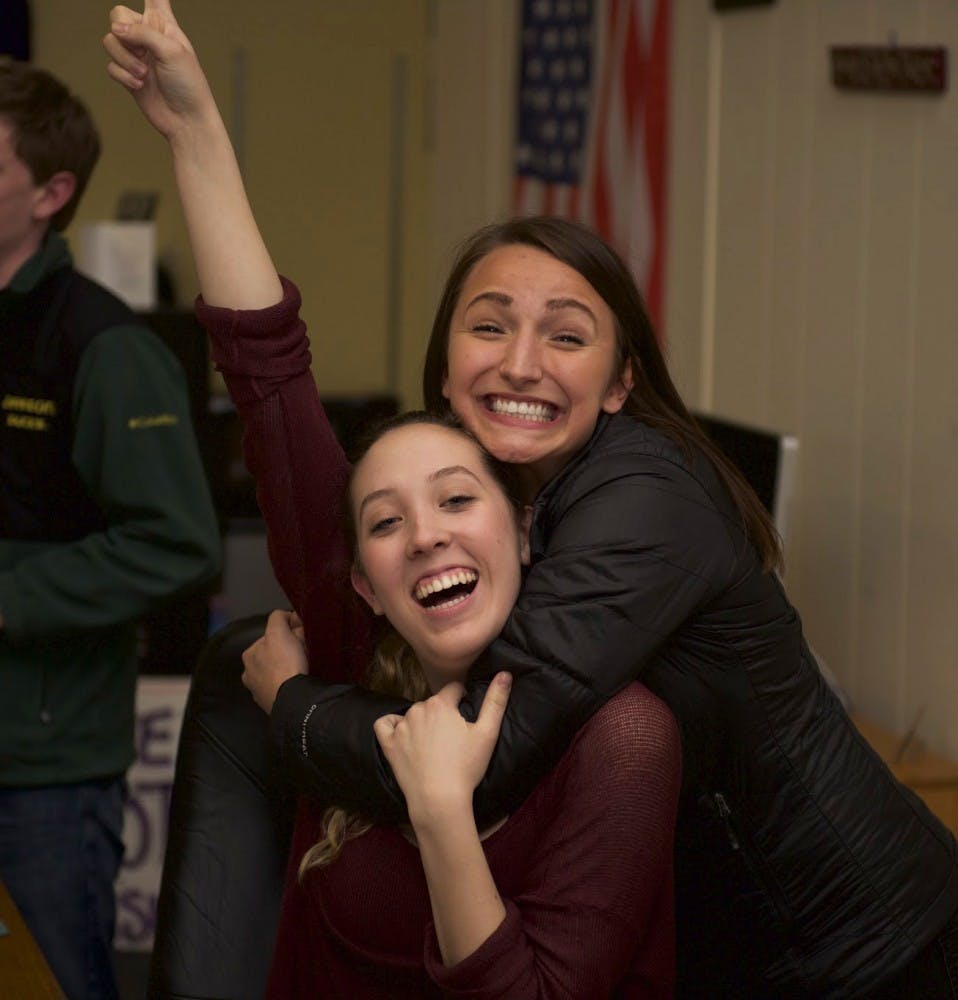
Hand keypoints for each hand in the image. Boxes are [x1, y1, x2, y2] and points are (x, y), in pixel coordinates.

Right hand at [103, 0, 215, 140]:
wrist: (186, 120)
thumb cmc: (189, 85)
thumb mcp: (172, 51)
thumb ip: (142, 33)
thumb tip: (114, 27)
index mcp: (164, 23)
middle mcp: (147, 34)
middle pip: (116, 14)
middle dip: (124, 34)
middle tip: (142, 53)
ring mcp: (136, 54)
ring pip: (110, 41)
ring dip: (125, 60)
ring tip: (144, 75)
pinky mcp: (127, 73)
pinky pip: (110, 65)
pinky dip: (123, 76)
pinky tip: (139, 86)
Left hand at [241, 609, 307, 714]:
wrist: (293, 699)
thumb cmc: (284, 664)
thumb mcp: (279, 632)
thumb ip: (279, 617)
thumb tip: (290, 617)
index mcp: (249, 655)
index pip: (270, 636)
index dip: (287, 633)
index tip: (300, 635)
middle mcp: (249, 673)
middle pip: (272, 654)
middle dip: (286, 651)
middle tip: (303, 651)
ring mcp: (260, 692)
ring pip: (277, 672)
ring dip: (286, 668)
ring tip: (302, 668)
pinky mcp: (272, 704)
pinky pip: (282, 688)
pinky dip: (287, 683)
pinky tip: (297, 682)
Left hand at [374, 673, 511, 828]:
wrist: (439, 800)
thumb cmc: (466, 767)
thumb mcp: (487, 734)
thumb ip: (496, 700)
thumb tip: (505, 673)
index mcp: (441, 704)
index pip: (454, 688)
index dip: (463, 700)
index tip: (467, 719)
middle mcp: (418, 709)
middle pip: (434, 703)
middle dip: (444, 713)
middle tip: (453, 737)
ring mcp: (401, 727)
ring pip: (413, 714)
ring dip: (423, 722)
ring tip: (434, 744)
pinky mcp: (389, 744)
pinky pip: (385, 724)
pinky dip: (393, 725)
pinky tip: (403, 735)